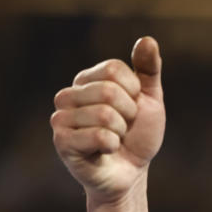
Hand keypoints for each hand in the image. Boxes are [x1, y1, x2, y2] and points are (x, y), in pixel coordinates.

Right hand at [51, 37, 165, 204]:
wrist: (131, 171)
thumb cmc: (139, 135)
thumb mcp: (150, 99)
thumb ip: (149, 70)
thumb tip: (148, 39)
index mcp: (88, 79)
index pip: (115, 69)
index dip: (134, 91)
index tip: (133, 107)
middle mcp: (69, 94)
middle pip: (110, 91)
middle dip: (129, 114)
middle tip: (124, 127)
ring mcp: (61, 118)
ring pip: (105, 115)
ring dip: (121, 132)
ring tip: (115, 139)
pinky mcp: (61, 141)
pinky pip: (99, 136)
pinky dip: (113, 146)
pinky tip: (106, 151)